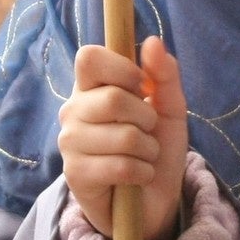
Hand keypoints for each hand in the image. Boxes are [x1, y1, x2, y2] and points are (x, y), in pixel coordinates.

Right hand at [57, 38, 189, 239]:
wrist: (152, 198)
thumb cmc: (156, 145)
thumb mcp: (170, 107)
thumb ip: (164, 74)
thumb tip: (153, 41)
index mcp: (91, 86)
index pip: (90, 57)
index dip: (122, 69)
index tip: (141, 87)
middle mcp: (72, 110)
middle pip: (113, 98)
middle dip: (146, 118)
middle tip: (147, 131)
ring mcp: (69, 142)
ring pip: (123, 136)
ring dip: (148, 150)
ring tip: (143, 156)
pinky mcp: (75, 174)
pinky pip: (120, 167)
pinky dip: (142, 172)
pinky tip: (138, 177)